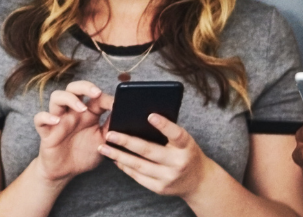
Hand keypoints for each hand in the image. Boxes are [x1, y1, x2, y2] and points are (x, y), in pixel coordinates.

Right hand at [32, 81, 110, 181]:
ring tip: (81, 109)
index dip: (105, 97)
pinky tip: (56, 121)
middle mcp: (73, 113)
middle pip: (74, 88)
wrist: (65, 172)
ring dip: (69, 99)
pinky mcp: (46, 132)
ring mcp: (58, 120)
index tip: (117, 103)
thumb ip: (112, 127)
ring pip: (57, 97)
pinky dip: (46, 117)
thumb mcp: (103, 141)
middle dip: (85, 87)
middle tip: (96, 93)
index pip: (95, 97)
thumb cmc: (84, 154)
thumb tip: (126, 114)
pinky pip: (39, 119)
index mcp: (88, 114)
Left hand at [99, 113, 218, 198]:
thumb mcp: (184, 141)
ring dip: (119, 156)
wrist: (198, 181)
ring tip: (103, 147)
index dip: (164, 125)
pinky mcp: (160, 188)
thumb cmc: (187, 153)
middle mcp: (178, 163)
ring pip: (139, 165)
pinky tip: (115, 159)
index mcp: (186, 147)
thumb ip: (168, 132)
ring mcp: (169, 177)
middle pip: (149, 151)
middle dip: (126, 142)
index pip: (176, 134)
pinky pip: (138, 177)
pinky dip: (125, 167)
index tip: (150, 115)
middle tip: (109, 134)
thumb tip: (140, 117)